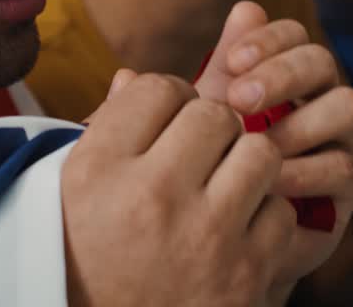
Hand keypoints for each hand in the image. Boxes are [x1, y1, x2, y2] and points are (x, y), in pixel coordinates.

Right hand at [62, 73, 293, 305]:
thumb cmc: (86, 259)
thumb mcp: (71, 192)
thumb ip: (106, 130)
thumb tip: (134, 77)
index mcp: (99, 171)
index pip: (157, 88)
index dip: (167, 100)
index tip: (164, 125)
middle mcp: (151, 198)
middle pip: (214, 114)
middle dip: (211, 128)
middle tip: (199, 155)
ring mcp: (205, 238)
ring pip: (259, 152)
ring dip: (245, 165)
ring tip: (223, 186)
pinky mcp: (247, 275)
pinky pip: (281, 211)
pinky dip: (264, 217)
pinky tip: (236, 231)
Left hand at [198, 2, 352, 289]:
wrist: (221, 238)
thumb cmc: (212, 166)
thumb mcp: (208, 115)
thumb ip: (222, 66)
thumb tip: (243, 9)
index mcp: (287, 74)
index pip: (294, 35)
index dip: (269, 39)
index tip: (233, 61)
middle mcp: (321, 99)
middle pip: (322, 61)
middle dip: (282, 73)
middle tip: (239, 99)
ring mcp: (343, 140)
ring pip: (348, 105)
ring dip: (298, 122)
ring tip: (254, 145)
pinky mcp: (352, 186)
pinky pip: (345, 165)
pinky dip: (304, 170)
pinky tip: (266, 182)